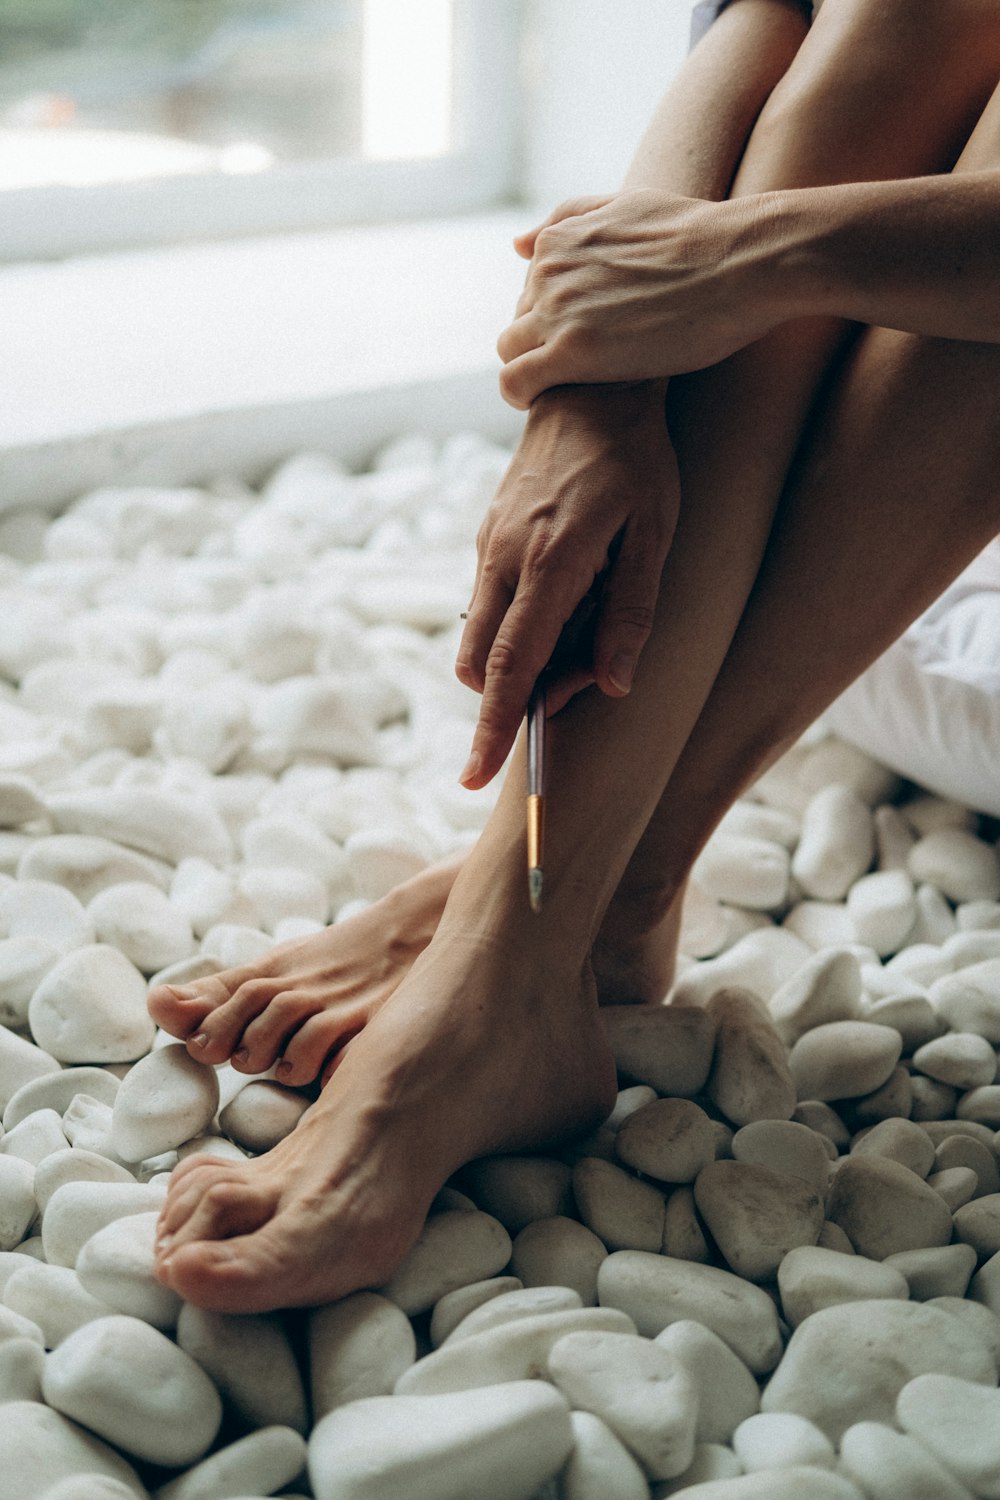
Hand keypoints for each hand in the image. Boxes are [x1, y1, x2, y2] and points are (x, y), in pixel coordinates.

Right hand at [455, 383, 679, 787]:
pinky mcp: (485, 538)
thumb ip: (631, 613)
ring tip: (587, 623)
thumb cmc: (636, 462)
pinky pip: (489, 606)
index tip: (477, 776)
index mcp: (550, 563)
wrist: (589, 387)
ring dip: (522, 661)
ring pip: (482, 640)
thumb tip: (612, 684)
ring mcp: (487, 547)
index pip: (512, 668)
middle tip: (584, 675)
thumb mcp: (654, 535)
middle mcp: (504, 559)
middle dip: (516, 698)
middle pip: (483, 666)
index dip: (496, 728)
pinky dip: (519, 627)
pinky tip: (570, 593)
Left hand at [497, 189, 780, 408]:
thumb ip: (572, 219)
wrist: (738, 264)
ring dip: (530, 371)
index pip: (529, 291)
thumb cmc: (698, 237)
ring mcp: (557, 312)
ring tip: (567, 389)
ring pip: (510, 351)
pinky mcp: (572, 352)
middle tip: (586, 368)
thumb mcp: (628, 206)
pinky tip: (544, 404)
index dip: (555, 318)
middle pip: (518, 321)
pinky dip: (521, 395)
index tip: (587, 337)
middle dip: (543, 344)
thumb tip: (517, 247)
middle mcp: (547, 273)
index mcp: (557, 241)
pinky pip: (516, 381)